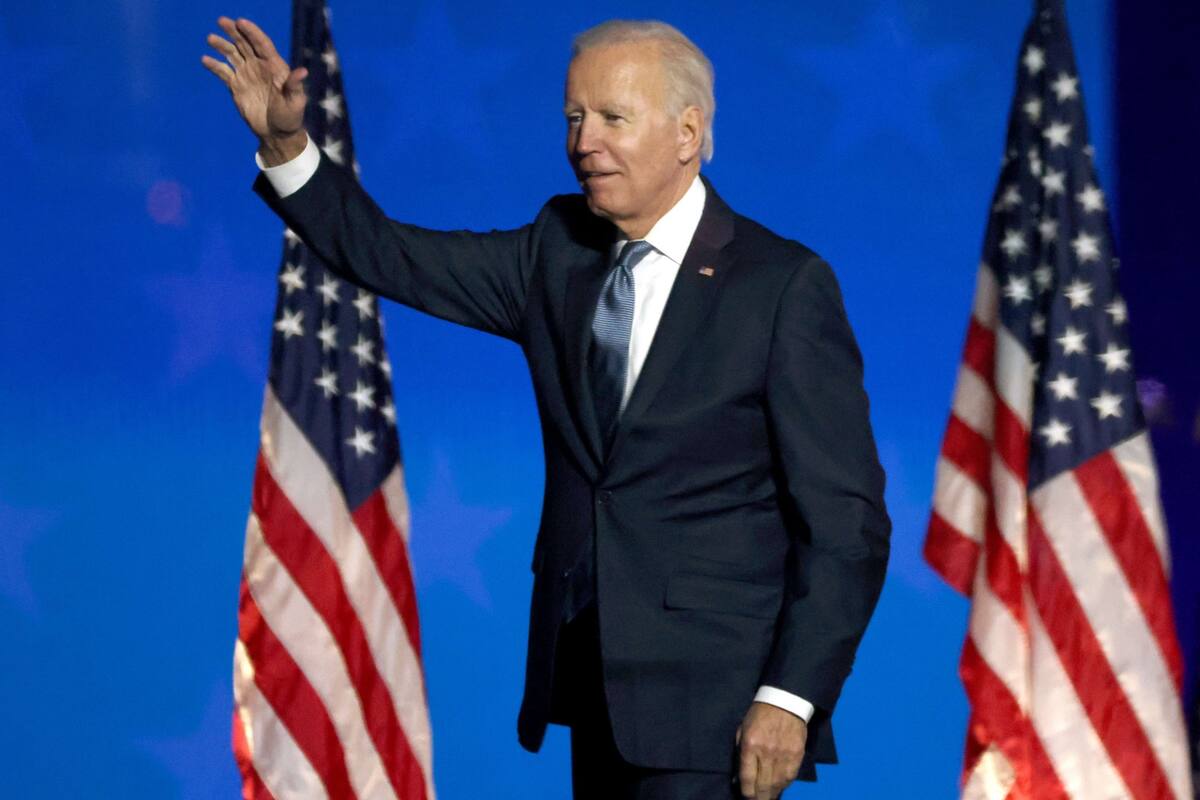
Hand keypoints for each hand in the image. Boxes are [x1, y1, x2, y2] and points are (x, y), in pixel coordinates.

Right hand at [201, 16, 308, 163]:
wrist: (276, 133)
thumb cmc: (290, 117)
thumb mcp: (295, 102)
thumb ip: (295, 86)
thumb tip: (302, 71)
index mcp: (275, 66)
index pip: (262, 44)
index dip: (252, 32)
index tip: (241, 22)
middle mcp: (259, 66)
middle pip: (245, 44)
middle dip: (234, 32)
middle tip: (222, 21)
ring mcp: (247, 74)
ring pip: (232, 54)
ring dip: (222, 45)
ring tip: (210, 38)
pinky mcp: (236, 85)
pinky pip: (223, 72)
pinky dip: (214, 65)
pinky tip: (205, 60)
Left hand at [735, 701, 806, 798]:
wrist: (785, 701)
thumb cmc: (759, 715)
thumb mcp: (742, 730)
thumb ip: (739, 753)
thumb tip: (737, 777)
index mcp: (750, 745)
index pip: (747, 777)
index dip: (746, 792)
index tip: (745, 797)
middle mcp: (767, 752)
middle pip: (762, 785)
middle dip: (758, 798)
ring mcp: (783, 755)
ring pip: (777, 784)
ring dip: (771, 794)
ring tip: (767, 798)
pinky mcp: (797, 755)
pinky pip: (790, 777)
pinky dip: (784, 785)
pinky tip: (779, 788)